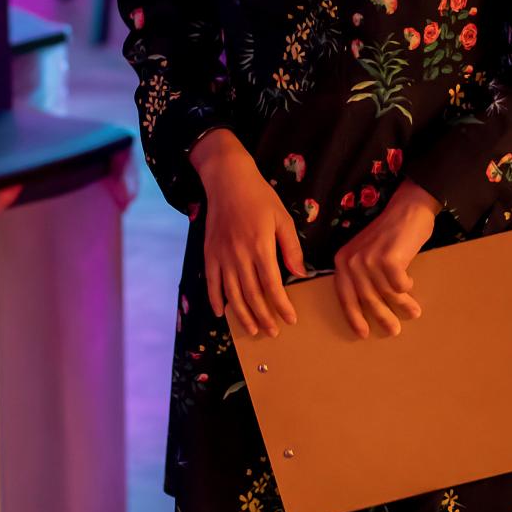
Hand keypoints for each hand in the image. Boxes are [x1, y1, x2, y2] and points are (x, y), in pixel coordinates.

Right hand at [190, 129, 304, 337]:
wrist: (228, 180)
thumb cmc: (260, 197)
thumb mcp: (283, 218)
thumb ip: (291, 248)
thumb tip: (300, 273)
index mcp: (261, 246)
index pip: (272, 285)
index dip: (281, 305)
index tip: (290, 319)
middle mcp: (240, 255)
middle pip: (252, 295)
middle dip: (263, 317)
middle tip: (272, 332)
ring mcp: (222, 256)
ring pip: (232, 294)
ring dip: (243, 315)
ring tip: (252, 330)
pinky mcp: (210, 253)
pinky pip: (212, 282)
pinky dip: (216, 299)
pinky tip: (222, 313)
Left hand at [333, 179, 439, 338]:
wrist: (408, 209)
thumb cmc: (390, 233)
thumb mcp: (367, 252)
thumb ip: (363, 275)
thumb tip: (372, 308)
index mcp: (342, 260)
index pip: (345, 296)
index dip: (354, 317)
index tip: (362, 334)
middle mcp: (352, 261)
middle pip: (367, 299)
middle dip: (382, 317)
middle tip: (393, 331)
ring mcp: (369, 259)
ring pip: (386, 294)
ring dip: (402, 305)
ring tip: (414, 312)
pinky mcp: (389, 259)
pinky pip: (400, 285)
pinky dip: (407, 287)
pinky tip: (411, 283)